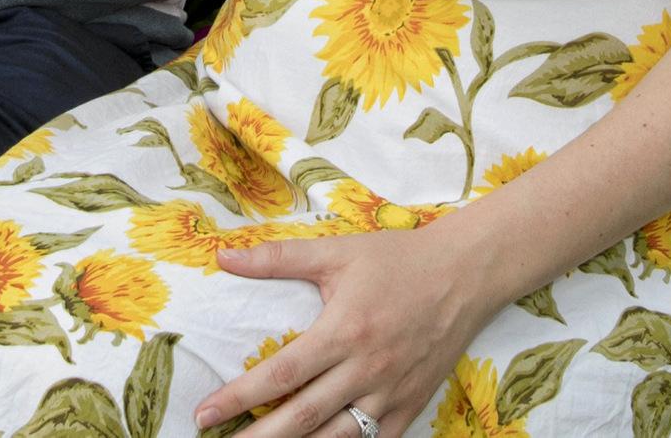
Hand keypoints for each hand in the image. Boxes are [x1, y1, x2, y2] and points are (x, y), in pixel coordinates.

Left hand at [193, 226, 501, 437]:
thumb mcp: (337, 252)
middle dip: (258, 437)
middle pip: (302, 417)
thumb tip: (225, 258)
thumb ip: (278, 258)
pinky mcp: (412, 406)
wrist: (465, 275)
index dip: (239, 398)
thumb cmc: (397, 260)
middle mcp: (367, 369)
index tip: (205, 413)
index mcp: (344, 331)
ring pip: (337, 437)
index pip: (280, 374)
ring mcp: (391, 393)